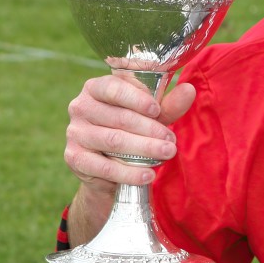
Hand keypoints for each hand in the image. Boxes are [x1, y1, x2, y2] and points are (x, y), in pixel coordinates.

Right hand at [64, 73, 196, 197]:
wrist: (107, 167)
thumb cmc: (131, 129)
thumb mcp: (151, 115)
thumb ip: (168, 104)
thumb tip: (189, 90)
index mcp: (95, 88)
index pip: (114, 88)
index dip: (137, 99)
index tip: (157, 110)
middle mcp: (80, 107)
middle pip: (119, 118)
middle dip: (150, 130)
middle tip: (171, 141)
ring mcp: (74, 133)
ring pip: (114, 141)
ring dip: (144, 149)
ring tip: (167, 153)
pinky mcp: (74, 158)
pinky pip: (104, 167)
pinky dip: (129, 172)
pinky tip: (148, 175)